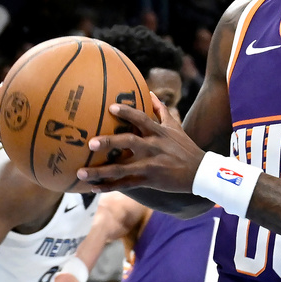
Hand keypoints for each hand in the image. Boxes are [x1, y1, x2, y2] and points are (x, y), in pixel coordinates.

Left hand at [75, 92, 204, 192]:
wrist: (199, 172)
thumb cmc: (185, 147)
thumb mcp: (175, 127)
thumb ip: (161, 110)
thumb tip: (149, 93)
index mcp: (158, 133)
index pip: (142, 119)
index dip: (127, 113)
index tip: (111, 107)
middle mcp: (153, 147)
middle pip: (129, 142)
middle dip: (109, 142)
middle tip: (90, 142)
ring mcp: (150, 165)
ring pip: (122, 168)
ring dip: (100, 171)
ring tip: (81, 172)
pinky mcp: (150, 180)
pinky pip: (126, 184)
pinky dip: (109, 186)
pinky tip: (93, 188)